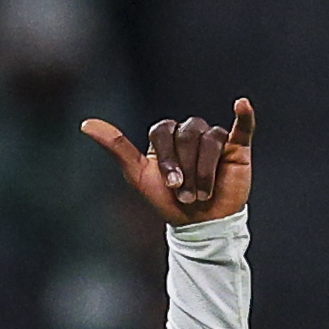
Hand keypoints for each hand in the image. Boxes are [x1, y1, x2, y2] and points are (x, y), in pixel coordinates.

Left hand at [82, 98, 255, 224]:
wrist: (199, 224)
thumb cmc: (167, 201)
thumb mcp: (137, 174)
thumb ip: (116, 146)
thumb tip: (85, 123)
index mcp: (166, 136)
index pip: (163, 131)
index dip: (167, 158)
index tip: (171, 186)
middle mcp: (189, 133)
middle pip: (187, 134)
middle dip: (186, 169)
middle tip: (186, 195)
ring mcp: (213, 139)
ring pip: (209, 140)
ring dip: (204, 171)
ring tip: (203, 194)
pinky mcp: (237, 148)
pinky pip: (241, 127)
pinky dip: (244, 116)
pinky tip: (241, 105)